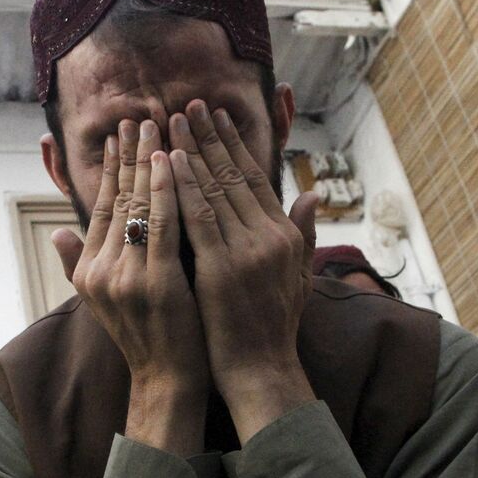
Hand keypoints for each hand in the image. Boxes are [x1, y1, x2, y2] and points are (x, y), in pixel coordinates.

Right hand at [52, 120, 208, 454]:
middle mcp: (101, 269)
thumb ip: (78, 264)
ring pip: (137, 206)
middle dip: (129, 155)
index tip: (120, 135)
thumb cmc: (148, 340)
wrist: (166, 383)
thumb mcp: (105, 301)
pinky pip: (160, 228)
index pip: (100, 207)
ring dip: (148, 162)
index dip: (110, 169)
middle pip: (116, 199)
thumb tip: (56, 231)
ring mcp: (126, 276)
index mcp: (90, 270)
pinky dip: (165, 192)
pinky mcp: (155, 284)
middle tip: (140, 116)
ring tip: (158, 126)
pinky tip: (172, 163)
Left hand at [168, 100, 318, 442]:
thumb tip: (311, 196)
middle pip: (232, 175)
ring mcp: (247, 251)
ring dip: (189, 152)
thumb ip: (302, 234)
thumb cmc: (273, 330)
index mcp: (284, 236)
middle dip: (207, 138)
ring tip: (169, 123)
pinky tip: (165, 163)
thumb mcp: (298, 278)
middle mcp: (270, 237)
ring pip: (213, 189)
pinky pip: (197, 218)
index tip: (214, 118)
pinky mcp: (222, 269)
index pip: (254, 179)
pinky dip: (181, 187)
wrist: (262, 371)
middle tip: (186, 105)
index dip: (232, 145)